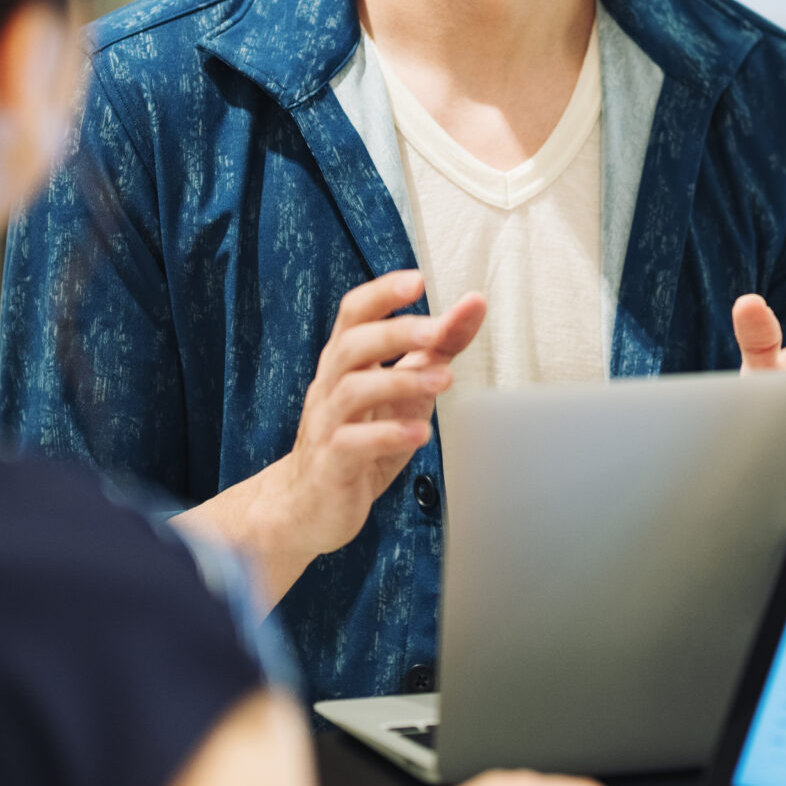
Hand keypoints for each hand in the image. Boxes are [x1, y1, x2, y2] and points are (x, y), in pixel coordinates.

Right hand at [265, 270, 485, 566]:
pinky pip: (353, 443)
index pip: (353, 313)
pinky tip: (420, 434)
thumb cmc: (360, 439)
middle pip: (352, 344)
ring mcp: (326, 424)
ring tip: (445, 379)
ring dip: (400, 381)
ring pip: (353, 390)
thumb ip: (436, 349)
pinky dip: (388, 435)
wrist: (312, 505)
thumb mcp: (405, 390)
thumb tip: (473, 304)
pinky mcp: (332, 463)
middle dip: (396, 332)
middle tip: (439, 329)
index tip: (417, 280)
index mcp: (345, 361)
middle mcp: (330, 385)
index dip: (382, 294)